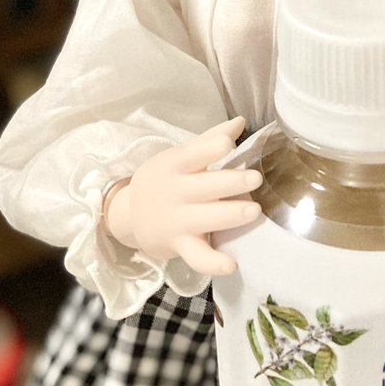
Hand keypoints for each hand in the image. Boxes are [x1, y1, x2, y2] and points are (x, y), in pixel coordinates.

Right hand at [105, 116, 262, 275]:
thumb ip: (210, 140)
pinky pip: (197, 257)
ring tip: (254, 211)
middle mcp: (174, 191)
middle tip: (255, 179)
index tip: (229, 144)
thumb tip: (241, 121)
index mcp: (175, 164)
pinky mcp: (179, 245)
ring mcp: (176, 220)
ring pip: (205, 218)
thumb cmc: (166, 180)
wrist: (129, 215)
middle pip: (205, 186)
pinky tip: (232, 264)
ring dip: (230, 215)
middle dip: (231, 183)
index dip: (211, 148)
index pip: (194, 153)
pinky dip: (213, 263)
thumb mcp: (180, 157)